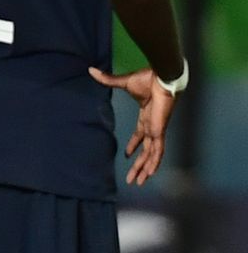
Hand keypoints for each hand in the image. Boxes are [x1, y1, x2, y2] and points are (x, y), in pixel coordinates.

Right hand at [90, 66, 175, 185]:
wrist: (161, 78)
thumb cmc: (147, 79)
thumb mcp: (124, 82)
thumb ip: (107, 80)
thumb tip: (91, 70)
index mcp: (146, 117)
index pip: (140, 135)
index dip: (134, 145)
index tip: (128, 154)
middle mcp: (152, 126)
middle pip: (145, 151)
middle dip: (138, 165)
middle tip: (132, 178)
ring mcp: (157, 130)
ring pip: (151, 155)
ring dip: (145, 169)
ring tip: (138, 182)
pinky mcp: (159, 131)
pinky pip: (158, 151)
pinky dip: (154, 162)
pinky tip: (149, 173)